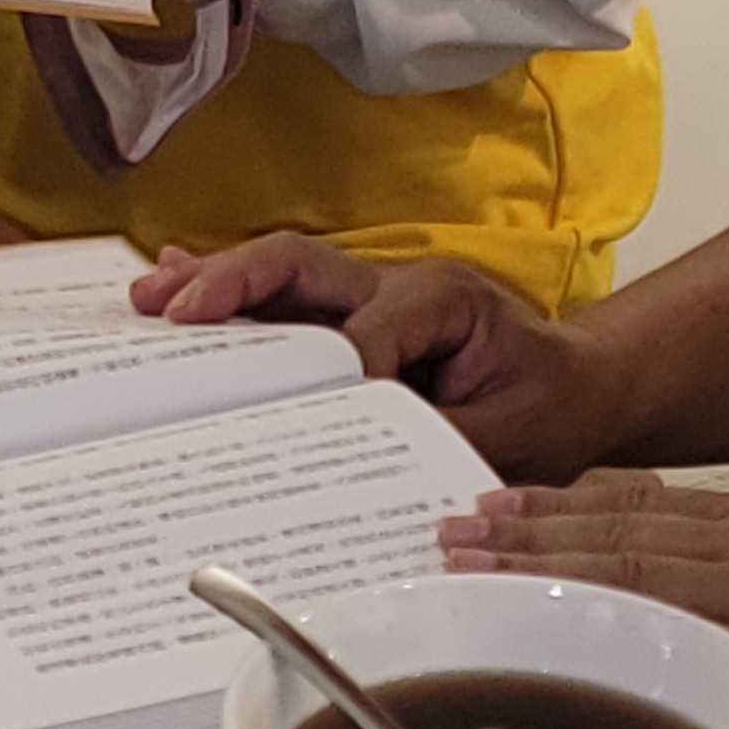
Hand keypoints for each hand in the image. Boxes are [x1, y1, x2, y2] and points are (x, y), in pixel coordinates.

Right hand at [131, 235, 624, 481]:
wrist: (578, 384)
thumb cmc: (548, 407)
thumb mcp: (513, 435)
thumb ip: (445, 440)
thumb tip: (373, 462)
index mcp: (444, 300)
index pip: (370, 331)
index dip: (334, 367)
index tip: (291, 409)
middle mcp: (396, 282)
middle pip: (303, 266)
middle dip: (236, 284)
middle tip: (175, 310)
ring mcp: (368, 292)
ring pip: (281, 272)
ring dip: (214, 282)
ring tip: (151, 299)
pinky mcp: (349, 312)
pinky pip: (283, 295)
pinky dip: (228, 289)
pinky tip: (171, 285)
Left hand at [439, 474, 728, 728]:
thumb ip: (707, 606)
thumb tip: (620, 617)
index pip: (635, 501)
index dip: (556, 504)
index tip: (490, 511)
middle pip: (616, 515)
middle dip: (528, 523)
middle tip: (454, 530)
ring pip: (625, 550)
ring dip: (540, 555)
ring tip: (473, 561)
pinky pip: (661, 601)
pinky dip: (593, 598)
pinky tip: (542, 603)